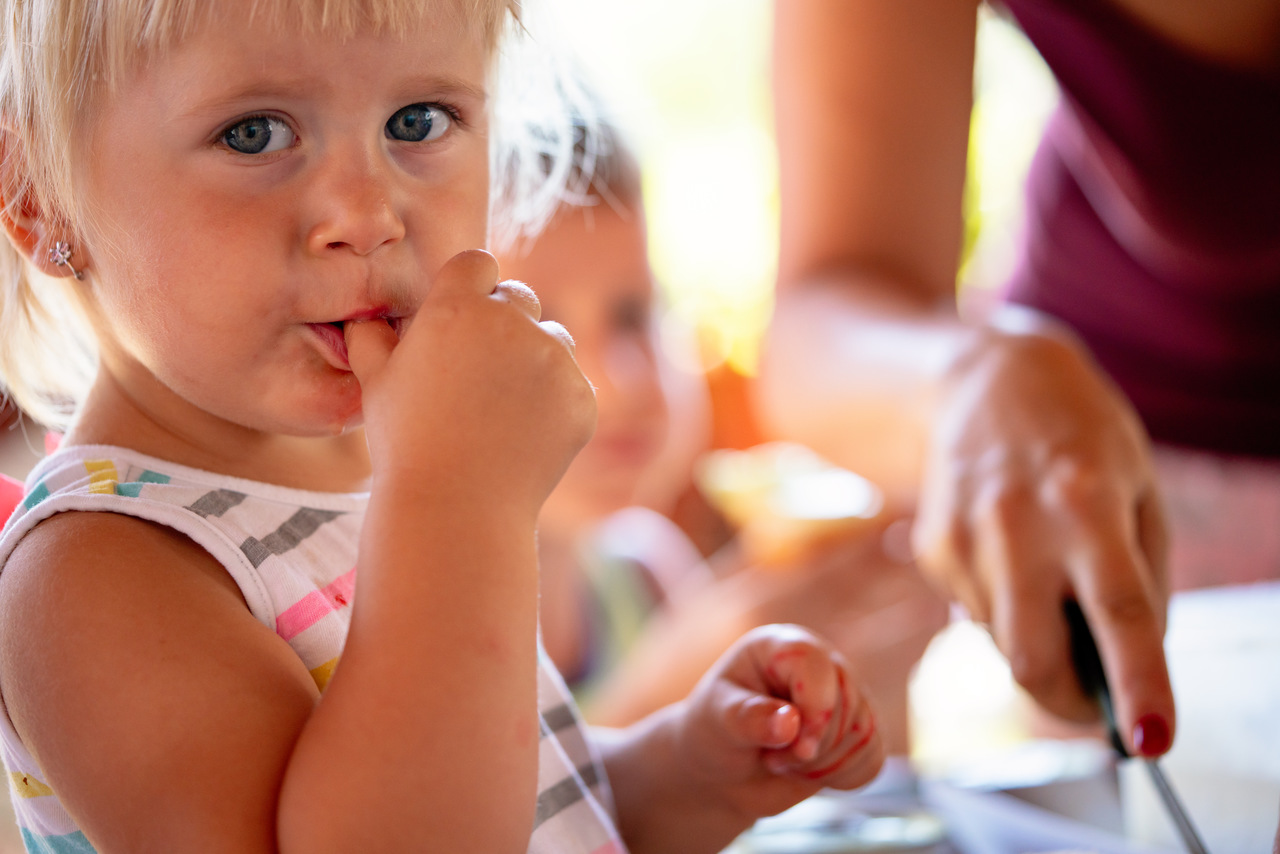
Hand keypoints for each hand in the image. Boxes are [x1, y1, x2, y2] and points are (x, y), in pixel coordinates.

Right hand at [345, 250, 595, 517]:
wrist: (456, 507)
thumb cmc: (407, 444)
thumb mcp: (376, 384)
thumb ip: (372, 338)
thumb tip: (370, 319)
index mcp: (456, 307)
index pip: (478, 264)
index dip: (471, 288)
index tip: (464, 318)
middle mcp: (510, 322)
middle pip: (519, 298)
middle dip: (504, 323)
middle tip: (481, 373)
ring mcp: (553, 359)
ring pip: (554, 339)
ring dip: (535, 361)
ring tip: (502, 410)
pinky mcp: (582, 396)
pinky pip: (572, 385)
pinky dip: (555, 404)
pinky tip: (524, 436)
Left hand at [671, 624, 883, 821]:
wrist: (725, 769)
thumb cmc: (715, 732)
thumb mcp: (718, 721)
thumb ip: (749, 719)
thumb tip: (789, 722)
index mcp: (781, 646)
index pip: (816, 663)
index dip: (816, 708)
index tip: (798, 746)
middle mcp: (819, 664)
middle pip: (847, 702)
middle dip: (813, 747)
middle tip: (773, 757)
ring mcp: (842, 697)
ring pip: (864, 733)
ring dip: (824, 766)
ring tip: (785, 762)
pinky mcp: (856, 731)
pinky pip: (872, 759)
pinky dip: (842, 778)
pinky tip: (809, 774)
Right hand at [912, 315, 1173, 755]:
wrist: (981, 380)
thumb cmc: (1078, 434)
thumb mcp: (1137, 486)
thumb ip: (1141, 576)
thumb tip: (1125, 665)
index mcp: (1086, 501)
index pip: (1118, 612)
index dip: (1138, 684)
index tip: (1152, 741)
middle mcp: (1017, 522)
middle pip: (1033, 659)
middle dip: (1067, 701)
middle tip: (1095, 704)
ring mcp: (962, 536)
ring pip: (1002, 644)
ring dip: (1038, 646)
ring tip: (1051, 587)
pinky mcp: (931, 547)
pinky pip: (976, 613)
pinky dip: (1005, 611)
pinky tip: (1011, 555)